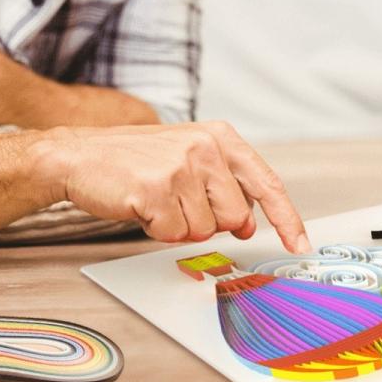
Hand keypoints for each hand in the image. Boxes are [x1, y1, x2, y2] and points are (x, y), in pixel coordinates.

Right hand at [36, 120, 310, 252]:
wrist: (81, 155)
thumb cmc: (138, 159)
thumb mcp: (190, 157)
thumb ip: (225, 186)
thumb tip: (247, 225)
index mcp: (221, 137)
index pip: (267, 183)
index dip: (287, 218)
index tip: (300, 244)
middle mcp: (206, 148)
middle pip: (236, 216)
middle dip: (210, 222)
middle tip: (180, 203)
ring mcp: (182, 167)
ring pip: (205, 229)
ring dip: (181, 226)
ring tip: (158, 200)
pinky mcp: (156, 189)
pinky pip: (173, 234)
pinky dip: (157, 230)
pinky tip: (142, 206)